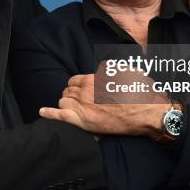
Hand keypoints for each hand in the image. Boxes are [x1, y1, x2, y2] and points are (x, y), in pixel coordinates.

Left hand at [39, 73, 169, 138]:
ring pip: (64, 101)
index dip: (76, 87)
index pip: (74, 81)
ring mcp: (83, 105)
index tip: (80, 92)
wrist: (147, 113)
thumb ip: (112, 69)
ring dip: (67, 105)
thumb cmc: (139, 93)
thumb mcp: (127, 72)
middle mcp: (86, 90)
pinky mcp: (84, 121)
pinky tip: (43, 112)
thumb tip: (104, 68)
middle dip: (71, 96)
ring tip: (74, 110)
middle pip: (68, 91)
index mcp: (94, 78)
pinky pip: (61, 115)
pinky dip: (50, 113)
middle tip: (79, 103)